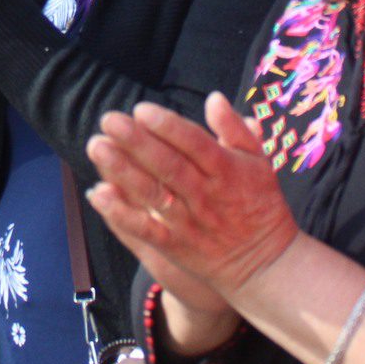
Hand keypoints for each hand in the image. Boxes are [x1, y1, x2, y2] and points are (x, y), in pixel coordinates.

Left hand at [85, 94, 299, 311]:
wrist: (267, 265)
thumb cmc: (260, 204)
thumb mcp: (259, 162)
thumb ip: (234, 129)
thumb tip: (214, 98)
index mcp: (227, 170)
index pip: (194, 143)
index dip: (167, 127)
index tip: (141, 110)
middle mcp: (206, 195)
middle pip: (168, 165)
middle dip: (136, 142)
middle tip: (108, 120)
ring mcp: (189, 221)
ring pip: (153, 194)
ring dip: (122, 171)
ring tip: (97, 147)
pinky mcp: (176, 246)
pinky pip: (146, 230)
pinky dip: (121, 214)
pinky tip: (98, 194)